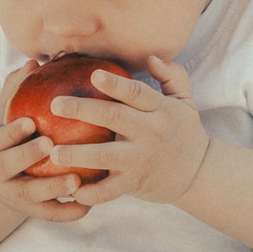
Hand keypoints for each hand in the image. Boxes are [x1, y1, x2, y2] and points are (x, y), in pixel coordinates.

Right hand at [0, 73, 92, 221]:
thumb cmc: (10, 137)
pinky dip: (68, 211)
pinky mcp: (31, 212)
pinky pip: (50, 214)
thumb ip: (16, 90)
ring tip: (76, 179)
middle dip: (26, 156)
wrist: (1, 181)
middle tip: (50, 145)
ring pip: (29, 195)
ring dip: (52, 188)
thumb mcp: (5, 116)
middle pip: (5, 167)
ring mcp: (12, 196)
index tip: (29, 122)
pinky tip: (88, 203)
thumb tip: (32, 62)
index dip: (8, 133)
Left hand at [43, 57, 212, 207]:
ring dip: (78, 154)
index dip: (116, 84)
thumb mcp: (186, 101)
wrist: (199, 174)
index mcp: (160, 109)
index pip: (136, 93)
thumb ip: (172, 76)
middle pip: (113, 117)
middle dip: (82, 110)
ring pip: (105, 156)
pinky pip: (110, 190)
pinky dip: (91, 193)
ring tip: (53, 152)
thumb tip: (152, 58)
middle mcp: (150, 132)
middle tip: (54, 104)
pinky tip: (71, 190)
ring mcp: (141, 159)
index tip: (94, 75)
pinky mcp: (135, 183)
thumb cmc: (186, 133)